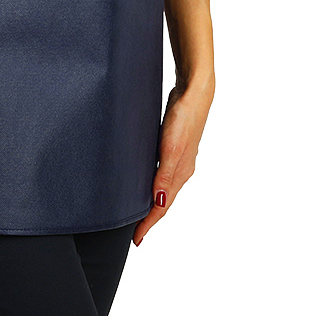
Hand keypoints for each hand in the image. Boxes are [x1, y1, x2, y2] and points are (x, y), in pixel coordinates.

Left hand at [132, 75, 213, 246]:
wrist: (194, 91)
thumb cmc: (184, 118)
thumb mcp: (171, 148)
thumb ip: (164, 176)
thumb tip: (159, 204)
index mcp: (180, 174)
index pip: (162, 207)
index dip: (149, 224)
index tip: (136, 239)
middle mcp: (181, 169)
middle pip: (164, 200)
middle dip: (151, 216)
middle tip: (136, 230)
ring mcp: (179, 157)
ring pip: (163, 186)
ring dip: (152, 199)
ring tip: (140, 210)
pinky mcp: (174, 145)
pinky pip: (162, 170)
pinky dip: (154, 181)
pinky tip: (146, 177)